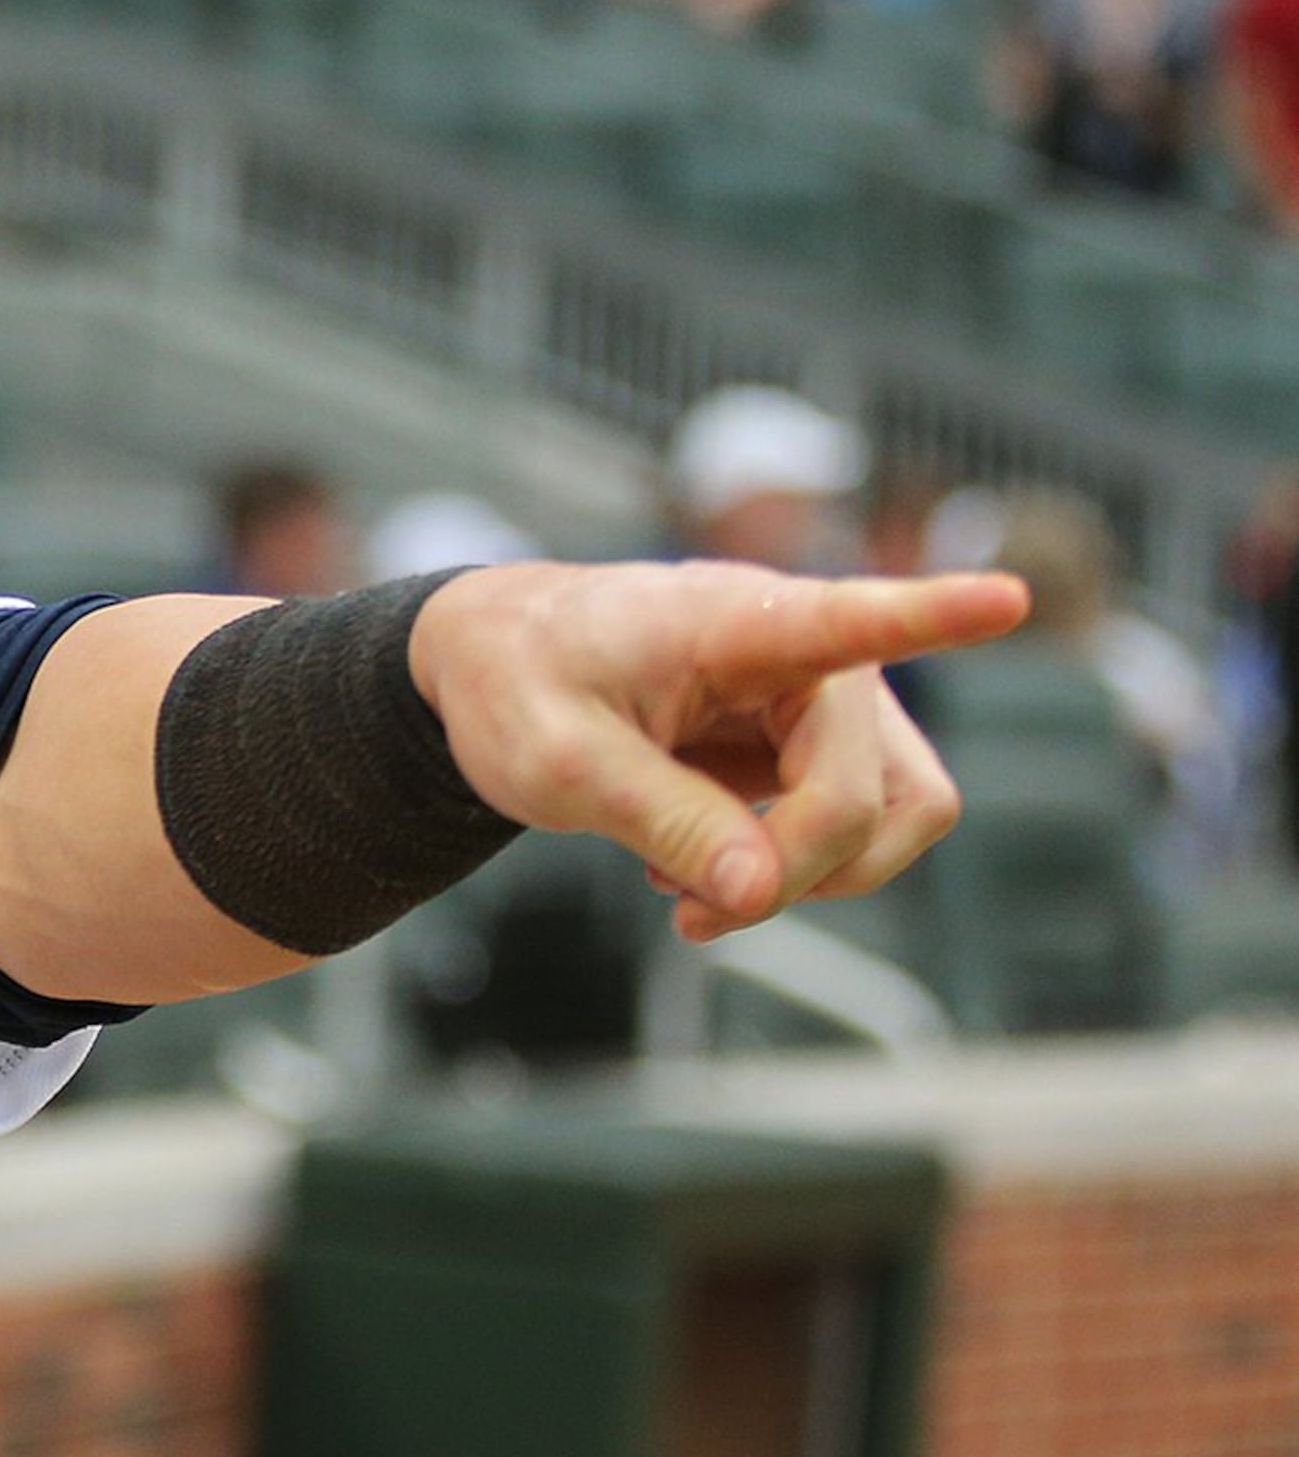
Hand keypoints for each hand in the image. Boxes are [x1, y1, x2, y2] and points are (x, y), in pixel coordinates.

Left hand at [410, 562, 1028, 942]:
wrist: (496, 663)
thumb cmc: (520, 683)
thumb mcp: (554, 760)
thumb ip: (660, 819)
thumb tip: (758, 891)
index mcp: (735, 619)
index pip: (849, 617)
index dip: (933, 614)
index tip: (1008, 595)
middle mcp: (813, 652)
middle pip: (871, 793)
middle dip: (794, 871)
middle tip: (684, 909)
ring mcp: (833, 698)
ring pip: (900, 816)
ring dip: (816, 876)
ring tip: (695, 893)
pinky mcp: (830, 743)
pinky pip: (865, 828)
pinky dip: (799, 869)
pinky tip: (704, 870)